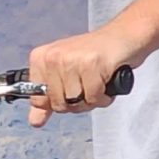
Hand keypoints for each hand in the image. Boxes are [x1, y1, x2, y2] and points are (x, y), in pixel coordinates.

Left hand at [26, 28, 143, 126]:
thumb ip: (49, 99)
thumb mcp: (65, 75)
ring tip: (98, 81)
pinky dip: (104, 96)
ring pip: (76, 102)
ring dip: (92, 100)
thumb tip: (35, 121)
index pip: (38, 100)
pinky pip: (94, 97)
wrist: (123, 37)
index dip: (57, 103)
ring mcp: (71, 59)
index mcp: (41, 58)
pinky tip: (107, 80)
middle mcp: (52, 57)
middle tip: (87, 85)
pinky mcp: (92, 63)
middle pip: (58, 104)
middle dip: (77, 102)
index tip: (69, 89)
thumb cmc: (94, 56)